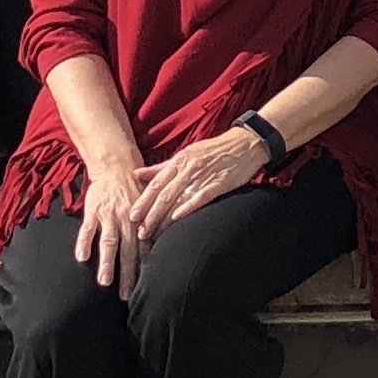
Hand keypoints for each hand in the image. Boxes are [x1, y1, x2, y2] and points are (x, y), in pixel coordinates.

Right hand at [72, 157, 152, 295]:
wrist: (117, 168)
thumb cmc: (135, 192)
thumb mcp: (150, 208)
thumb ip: (153, 228)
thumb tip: (165, 249)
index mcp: (142, 223)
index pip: (144, 251)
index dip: (144, 271)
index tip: (144, 290)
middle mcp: (127, 221)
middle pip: (128, 252)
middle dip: (127, 275)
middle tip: (126, 296)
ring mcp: (109, 217)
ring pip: (108, 243)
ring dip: (107, 263)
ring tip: (104, 282)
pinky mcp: (93, 211)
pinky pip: (87, 229)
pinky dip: (84, 243)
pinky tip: (82, 258)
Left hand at [127, 124, 271, 242]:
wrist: (245, 144)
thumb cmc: (214, 151)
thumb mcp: (186, 154)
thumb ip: (161, 167)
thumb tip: (136, 174)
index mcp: (178, 161)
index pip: (155, 184)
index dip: (143, 201)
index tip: (132, 217)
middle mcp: (187, 168)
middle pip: (163, 194)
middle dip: (150, 215)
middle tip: (140, 232)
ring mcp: (203, 175)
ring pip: (177, 198)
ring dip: (163, 218)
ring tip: (154, 234)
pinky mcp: (219, 183)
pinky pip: (200, 196)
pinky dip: (187, 207)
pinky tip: (178, 218)